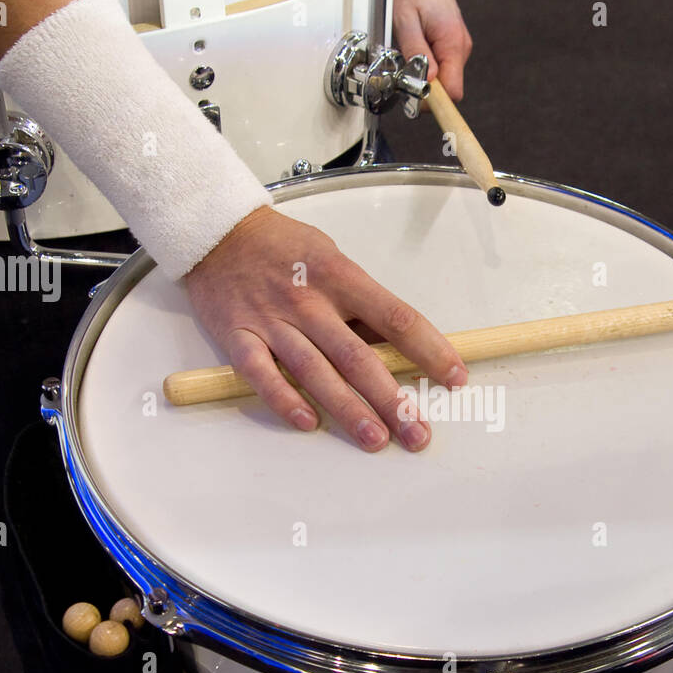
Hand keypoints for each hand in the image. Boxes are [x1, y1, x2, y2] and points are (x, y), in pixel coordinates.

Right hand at [185, 205, 467, 450]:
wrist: (219, 232)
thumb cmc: (287, 249)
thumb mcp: (334, 260)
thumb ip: (362, 305)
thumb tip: (401, 348)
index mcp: (341, 277)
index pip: (396, 318)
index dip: (429, 350)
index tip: (453, 378)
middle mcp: (309, 301)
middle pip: (358, 357)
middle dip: (392, 399)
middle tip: (418, 433)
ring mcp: (271, 320)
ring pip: (316, 371)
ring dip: (348, 410)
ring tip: (376, 440)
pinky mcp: (237, 336)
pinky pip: (262, 374)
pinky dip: (285, 400)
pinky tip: (309, 422)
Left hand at [393, 0, 472, 100]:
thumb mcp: (405, 19)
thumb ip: (416, 52)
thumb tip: (426, 81)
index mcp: (452, 42)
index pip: (452, 92)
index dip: (432, 101)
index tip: (413, 99)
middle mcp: (460, 46)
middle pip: (446, 89)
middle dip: (423, 89)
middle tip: (400, 73)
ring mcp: (457, 45)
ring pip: (441, 78)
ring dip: (422, 75)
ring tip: (405, 53)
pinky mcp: (450, 43)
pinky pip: (439, 65)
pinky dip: (424, 65)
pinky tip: (412, 48)